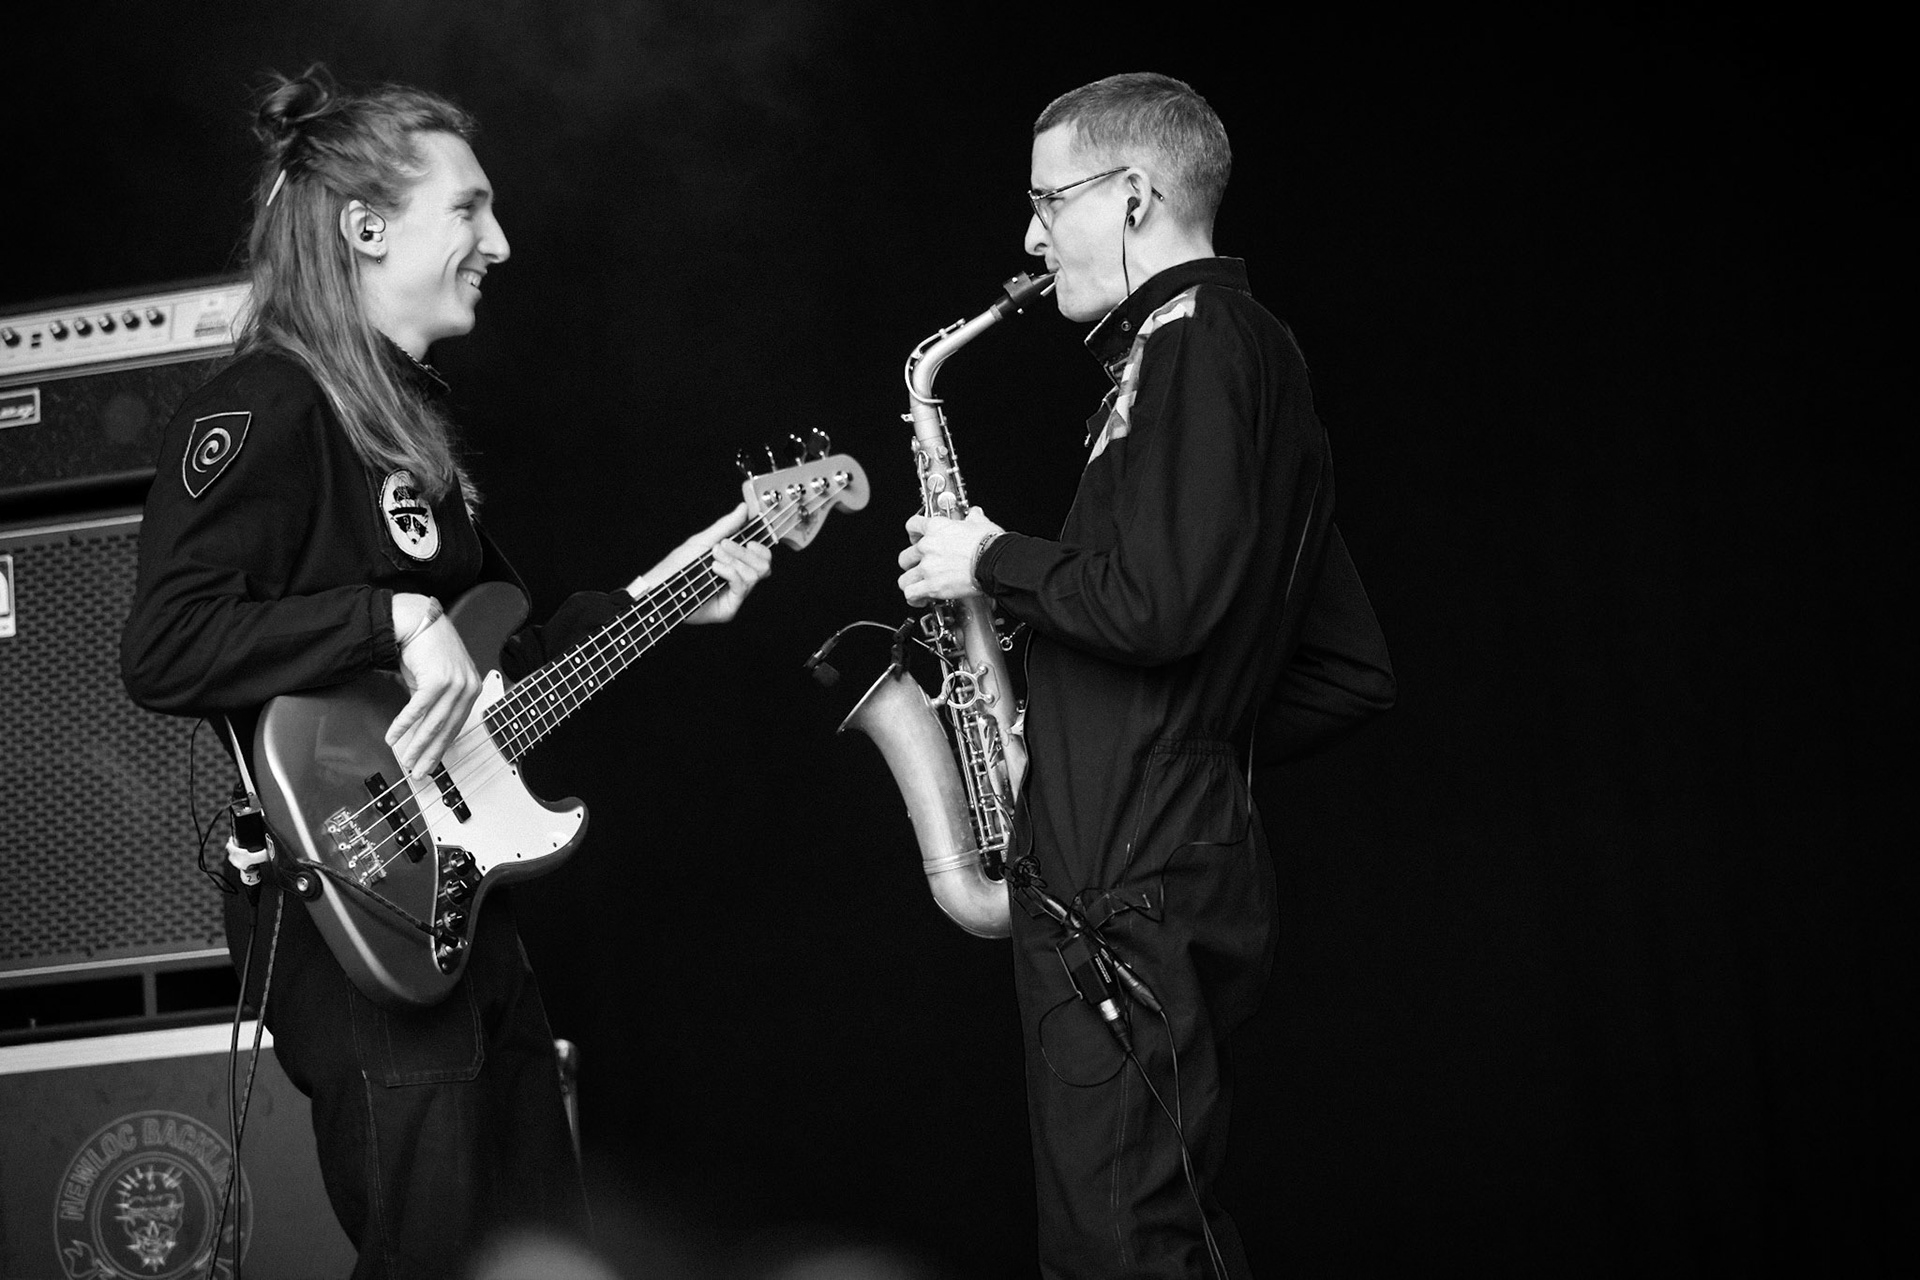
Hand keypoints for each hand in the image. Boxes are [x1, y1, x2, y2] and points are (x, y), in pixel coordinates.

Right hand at [385, 593, 482, 779]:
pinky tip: (393, 736)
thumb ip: (435, 705)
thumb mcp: (435, 680)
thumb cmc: (426, 649)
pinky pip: (418, 709)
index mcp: (472, 688)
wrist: (417, 621)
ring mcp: (455, 683)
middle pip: (448, 729)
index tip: (431, 764)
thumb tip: (423, 733)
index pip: (458, 725)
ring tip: (405, 759)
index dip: (442, 748)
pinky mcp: (438, 680)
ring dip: (416, 744)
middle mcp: (468, 687)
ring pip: (434, 723)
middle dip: (431, 754)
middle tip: (418, 771)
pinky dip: (404, 725)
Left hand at [627, 503, 773, 624]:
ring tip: (713, 557)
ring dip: (734, 561)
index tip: (749, 541)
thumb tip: (743, 509)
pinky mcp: (728, 608)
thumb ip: (727, 526)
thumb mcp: (704, 540)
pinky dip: (730, 572)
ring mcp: (733, 595)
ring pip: (754, 575)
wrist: (661, 584)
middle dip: (744, 552)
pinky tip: (715, 568)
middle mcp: (738, 581)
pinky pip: (742, 587)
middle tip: (722, 546)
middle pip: (764, 566)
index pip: (762, 558)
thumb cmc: (678, 564)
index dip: (761, 548)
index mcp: (735, 565)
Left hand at [898, 507, 1003, 605]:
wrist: (995, 562)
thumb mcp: (981, 524)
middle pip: (905, 556)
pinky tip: (922, 599)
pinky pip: (911, 594)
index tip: (916, 539)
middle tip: (920, 567)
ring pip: (904, 578)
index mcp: (937, 528)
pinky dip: (914, 598)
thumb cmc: (990, 544)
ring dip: (911, 583)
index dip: (913, 534)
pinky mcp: (932, 586)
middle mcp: (927, 546)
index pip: (912, 526)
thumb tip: (975, 514)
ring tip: (919, 587)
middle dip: (911, 563)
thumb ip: (974, 518)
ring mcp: (928, 567)